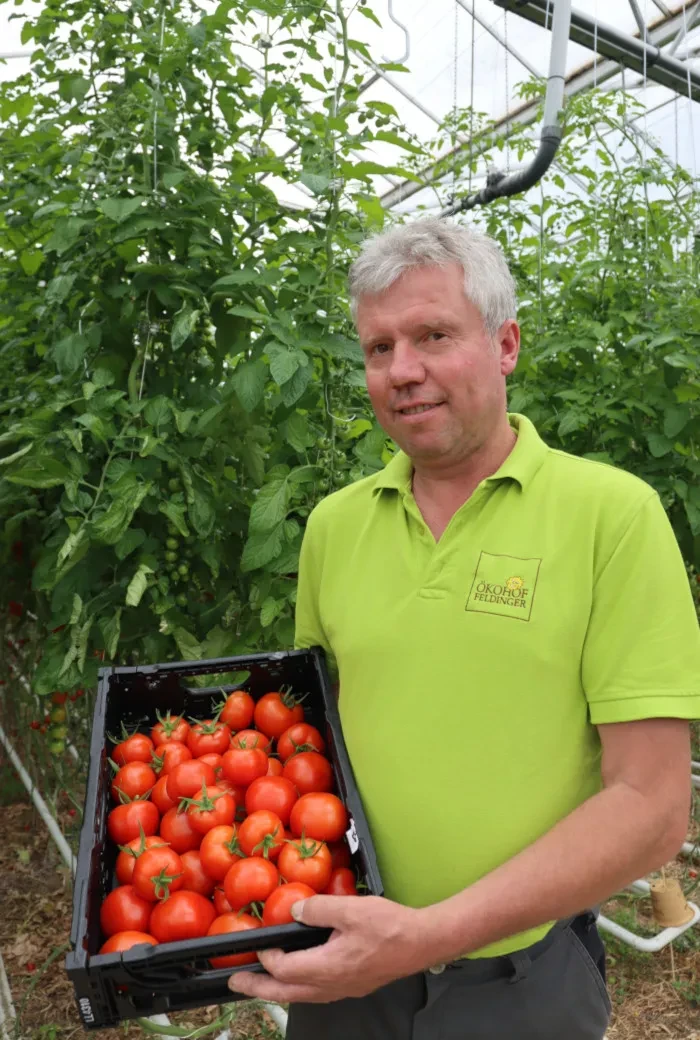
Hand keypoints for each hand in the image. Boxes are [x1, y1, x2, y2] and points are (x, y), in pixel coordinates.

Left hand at [227, 895, 426, 1003]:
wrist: (422, 942)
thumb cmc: (391, 927)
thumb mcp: (351, 909)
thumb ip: (318, 908)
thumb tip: (295, 909)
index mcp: (328, 967)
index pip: (286, 969)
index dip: (268, 958)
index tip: (258, 945)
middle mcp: (332, 985)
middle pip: (287, 992)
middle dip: (258, 988)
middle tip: (236, 983)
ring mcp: (344, 989)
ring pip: (302, 997)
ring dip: (278, 990)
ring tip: (262, 984)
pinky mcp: (353, 985)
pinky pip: (317, 993)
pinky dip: (299, 988)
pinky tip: (300, 979)